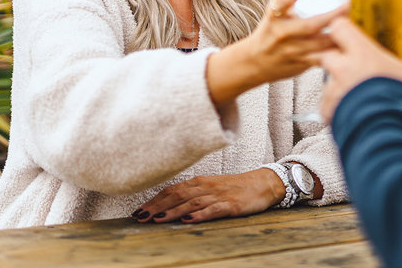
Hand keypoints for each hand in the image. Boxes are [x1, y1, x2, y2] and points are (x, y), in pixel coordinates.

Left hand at [133, 169, 282, 223]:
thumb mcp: (211, 187)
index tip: (138, 210)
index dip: (154, 200)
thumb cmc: (234, 187)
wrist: (262, 183)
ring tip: (156, 220)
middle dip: (156, 207)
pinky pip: (212, 210)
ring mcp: (218, 195)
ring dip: (172, 211)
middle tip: (140, 217)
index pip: (172, 190)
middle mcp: (205, 186)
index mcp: (199, 181)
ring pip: (191, 203)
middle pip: (177, 195)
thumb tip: (170, 203)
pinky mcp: (231, 205)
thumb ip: (192, 193)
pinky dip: (199, 215)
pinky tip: (187, 220)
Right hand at [207, 0, 343, 104]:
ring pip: (321, 44)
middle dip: (335, 14)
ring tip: (359, 22)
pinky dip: (338, 51)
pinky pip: (324, 59)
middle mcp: (281, 32)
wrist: (253, 62)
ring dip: (342, 34)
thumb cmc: (270, 30)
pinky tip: (353, 44)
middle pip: (311, 24)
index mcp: (274, 14)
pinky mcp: (300, 65)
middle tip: (353, 2)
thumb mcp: (276, 10)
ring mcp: (291, 51)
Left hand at [319, 17, 401, 121]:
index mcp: (361, 53)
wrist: (386, 132)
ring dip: (336, 86)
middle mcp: (343, 68)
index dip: (342, 28)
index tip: (348, 33)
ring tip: (354, 95)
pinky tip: (349, 113)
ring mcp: (334, 90)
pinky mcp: (329, 111)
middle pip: (328, 55)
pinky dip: (334, 109)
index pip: (339, 27)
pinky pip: (326, 106)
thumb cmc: (401, 100)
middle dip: (337, 60)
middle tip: (352, 67)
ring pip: (327, 82)